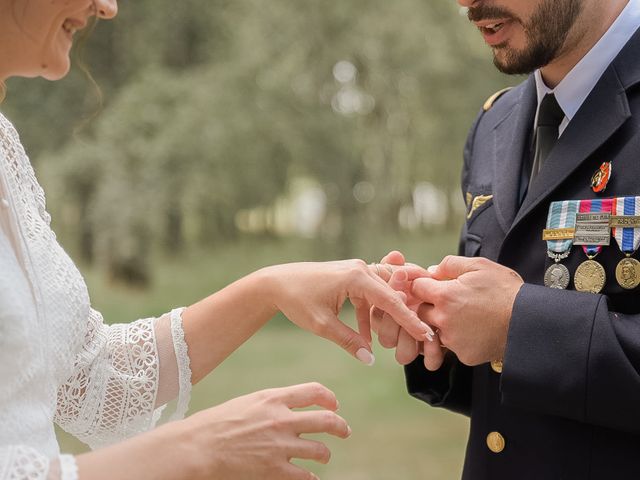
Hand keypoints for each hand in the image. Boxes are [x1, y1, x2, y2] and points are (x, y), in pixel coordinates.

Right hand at [174, 383, 346, 479]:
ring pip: (320, 450)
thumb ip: (271, 404)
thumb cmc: (216, 423)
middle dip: (340, 426)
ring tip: (323, 456)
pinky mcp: (275, 470)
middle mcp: (282, 419)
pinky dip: (311, 478)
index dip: (329, 397)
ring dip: (324, 454)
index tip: (334, 404)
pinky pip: (306, 476)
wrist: (197, 447)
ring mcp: (281, 446)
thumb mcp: (247, 402)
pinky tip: (309, 478)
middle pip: (326, 420)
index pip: (314, 392)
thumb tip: (291, 409)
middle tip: (344, 431)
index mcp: (273, 398)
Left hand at [262, 260, 433, 364]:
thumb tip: (369, 359)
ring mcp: (356, 270)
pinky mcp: (351, 275)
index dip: (409, 320)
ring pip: (383, 293)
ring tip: (391, 339)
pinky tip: (367, 335)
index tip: (426, 334)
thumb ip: (348, 341)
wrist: (277, 283)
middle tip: (417, 338)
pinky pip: (370, 294)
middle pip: (392, 294)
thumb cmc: (297, 301)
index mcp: (356, 277)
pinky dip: (372, 312)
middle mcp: (360, 269)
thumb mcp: (322, 325)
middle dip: (403, 317)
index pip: (391, 301)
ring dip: (386, 315)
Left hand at [412, 255, 523, 366]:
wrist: (529, 321)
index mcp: (445, 296)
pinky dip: (460, 340)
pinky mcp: (464, 355)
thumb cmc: (506, 291)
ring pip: (436, 331)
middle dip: (431, 306)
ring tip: (467, 316)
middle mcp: (444, 320)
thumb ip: (451, 264)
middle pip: (421, 311)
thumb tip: (432, 271)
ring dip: (444, 324)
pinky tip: (475, 330)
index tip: (435, 286)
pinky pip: (453, 347)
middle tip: (452, 302)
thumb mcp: (480, 267)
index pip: (416, 288)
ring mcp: (453, 340)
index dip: (425, 285)